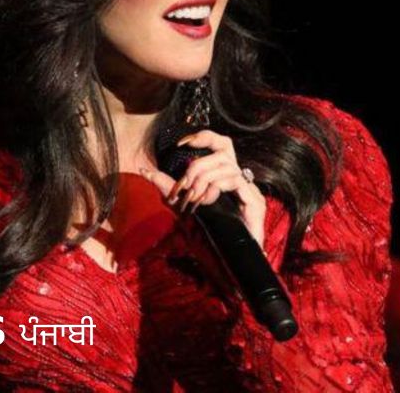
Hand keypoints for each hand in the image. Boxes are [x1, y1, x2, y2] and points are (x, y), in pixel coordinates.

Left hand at [137, 129, 266, 248]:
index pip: (220, 144)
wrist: (225, 263)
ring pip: (226, 166)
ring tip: (192, 199)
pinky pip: (234, 181)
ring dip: (203, 179)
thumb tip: (144, 171)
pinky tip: (205, 200)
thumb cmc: (205, 237)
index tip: (182, 143)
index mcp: (226, 178)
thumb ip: (167, 187)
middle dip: (198, 164)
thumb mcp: (181, 206)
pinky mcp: (255, 203)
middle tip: (184, 185)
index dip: (204, 137)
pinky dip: (216, 187)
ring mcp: (250, 191)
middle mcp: (240, 181)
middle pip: (224, 148)